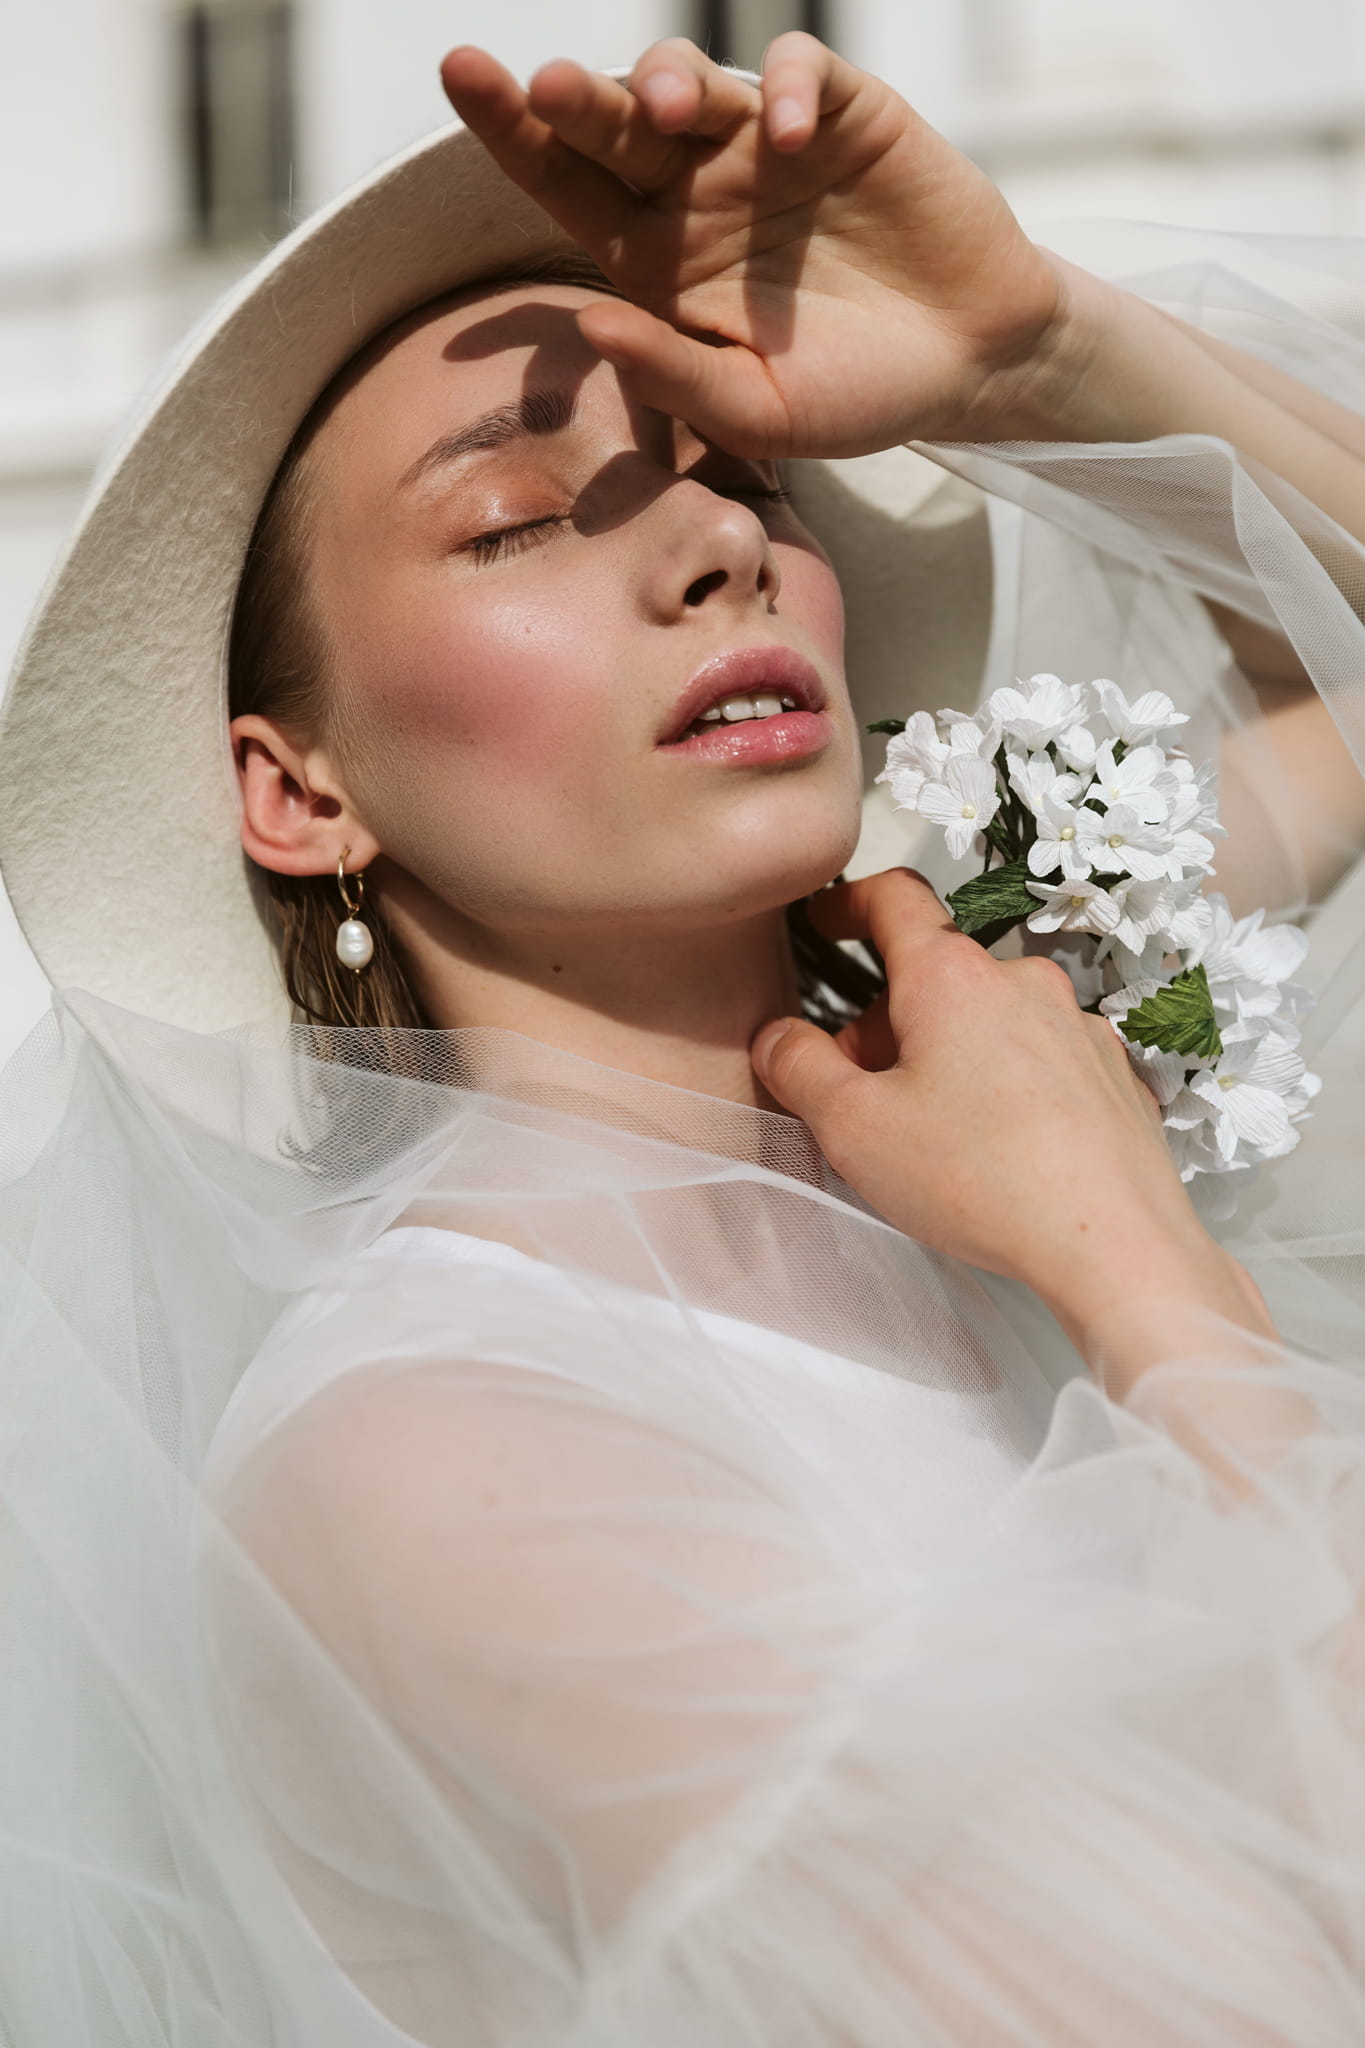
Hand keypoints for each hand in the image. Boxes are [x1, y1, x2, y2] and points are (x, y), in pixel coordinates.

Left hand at [440, 36, 1063, 458]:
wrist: (968, 365)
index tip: (464, 79)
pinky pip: (799, 72)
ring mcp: (765, 147)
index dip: (511, 131)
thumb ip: (673, 374)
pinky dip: (786, 87)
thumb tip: (588, 326)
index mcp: (656, 258)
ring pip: (695, 81)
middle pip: (613, 122)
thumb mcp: (757, 411)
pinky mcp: (841, 117)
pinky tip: (788, 135)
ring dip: (669, 79)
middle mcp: (697, 190)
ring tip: (667, 105)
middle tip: (544, 87)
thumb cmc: (853, 396)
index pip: (564, 182)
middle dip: (572, 97)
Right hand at [750, 871, 1274, 1382]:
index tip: (828, 922)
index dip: (849, 904)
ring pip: (988, 1020)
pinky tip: (994, 1153)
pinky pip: (1039, 1060)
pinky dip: (1004, 1086)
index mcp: (951, 977)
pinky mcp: (1110, 1074)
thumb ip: (799, 1069)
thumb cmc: (985, 1181)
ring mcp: (1076, 1026)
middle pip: (934, 976)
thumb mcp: (854, 1128)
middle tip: (860, 1096)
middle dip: (887, 1024)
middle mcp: (1021, 983)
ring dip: (947, 1056)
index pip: (892, 899)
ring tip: (930, 1136)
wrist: (1115, 1245)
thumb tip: (778, 1039)